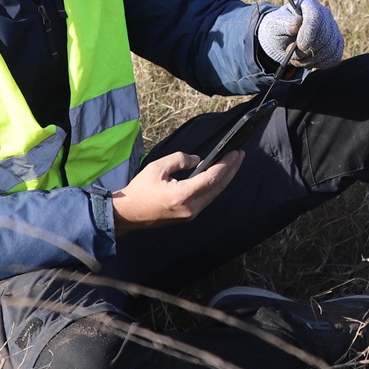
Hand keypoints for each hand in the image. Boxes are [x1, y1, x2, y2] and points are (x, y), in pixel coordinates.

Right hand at [110, 150, 242, 233]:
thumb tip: (197, 160)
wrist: (128, 214)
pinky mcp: (188, 216)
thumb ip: (179, 160)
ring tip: (233, 163)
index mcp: (182, 195)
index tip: (235, 153)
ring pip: (214, 194)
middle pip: (218, 187)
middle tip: (240, 155)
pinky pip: (207, 199)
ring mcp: (190, 214)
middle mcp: (191, 207)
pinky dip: (215, 186)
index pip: (212, 178)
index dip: (226, 164)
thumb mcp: (157, 168)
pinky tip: (218, 176)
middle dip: (231, 170)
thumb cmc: (140, 190)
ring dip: (225, 178)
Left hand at [256, 0, 344, 68]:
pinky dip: (319, 64)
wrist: (283, 41)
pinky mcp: (336, 44)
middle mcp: (325, 15)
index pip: (316, 16)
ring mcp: (333, 30)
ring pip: (330, 49)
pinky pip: (334, 58)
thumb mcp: (275, 24)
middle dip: (307, 51)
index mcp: (309, 5)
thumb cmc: (279, 29)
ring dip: (311, 59)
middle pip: (325, 35)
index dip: (310, 32)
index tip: (301, 46)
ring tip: (297, 58)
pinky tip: (307, 61)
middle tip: (292, 54)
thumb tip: (297, 23)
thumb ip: (286, 23)